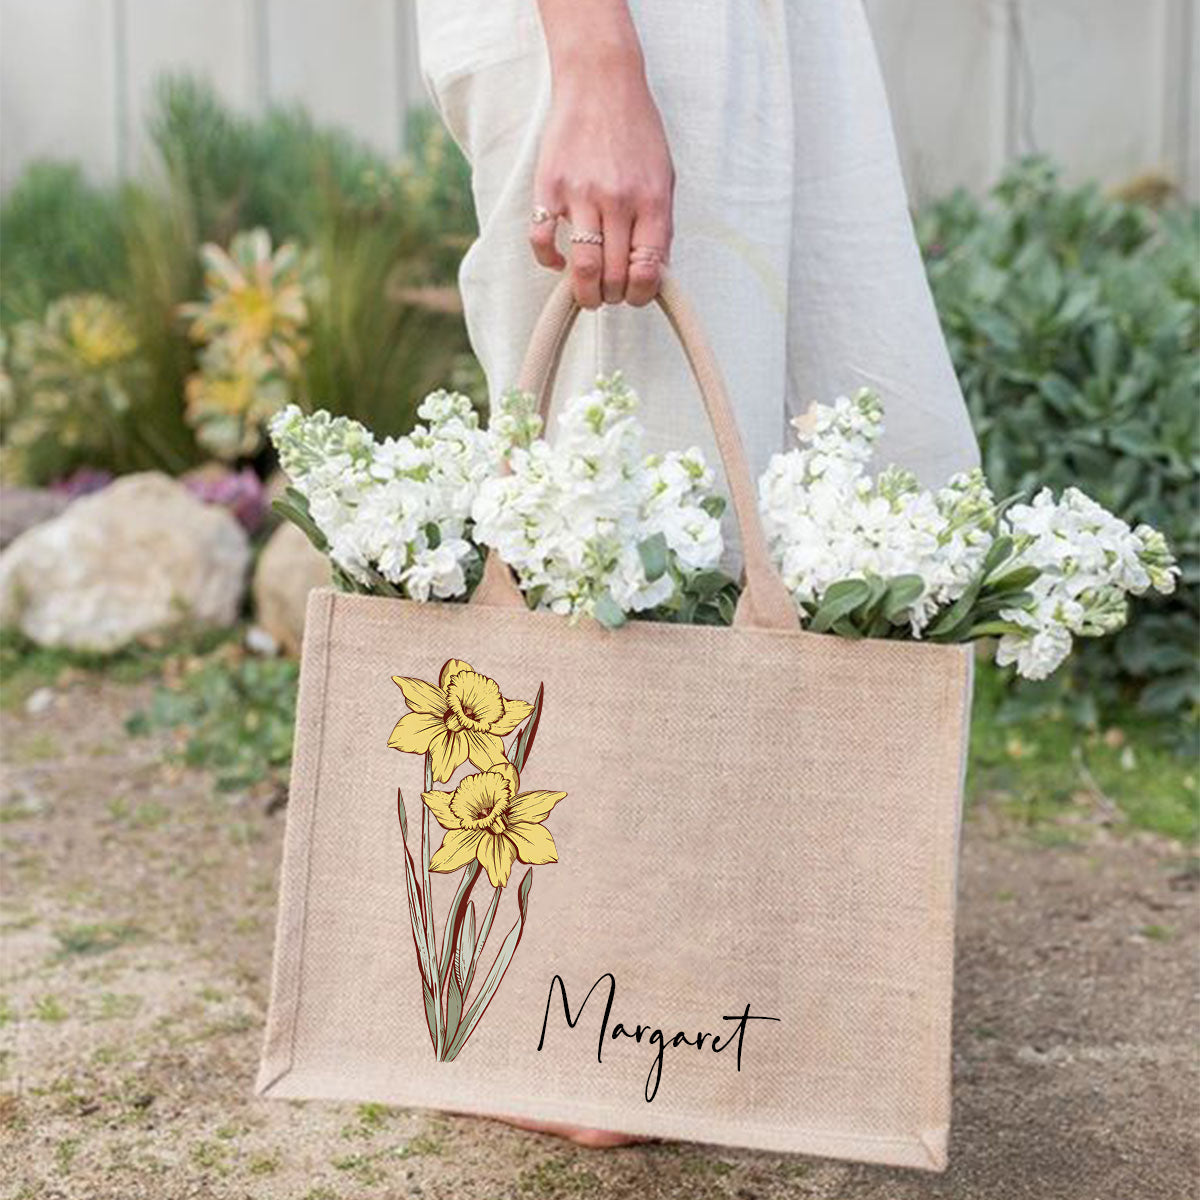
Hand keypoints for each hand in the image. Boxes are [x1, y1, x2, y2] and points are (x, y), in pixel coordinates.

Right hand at [529, 7, 673, 308]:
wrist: (601, 82)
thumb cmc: (637, 132)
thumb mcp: (664, 176)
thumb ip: (660, 223)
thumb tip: (653, 271)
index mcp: (651, 201)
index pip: (649, 269)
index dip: (642, 294)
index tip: (634, 295)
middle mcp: (618, 201)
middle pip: (614, 275)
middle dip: (612, 296)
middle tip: (608, 294)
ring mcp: (581, 195)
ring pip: (583, 267)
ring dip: (585, 292)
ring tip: (586, 293)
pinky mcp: (549, 187)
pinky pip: (542, 240)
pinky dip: (548, 260)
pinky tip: (556, 261)